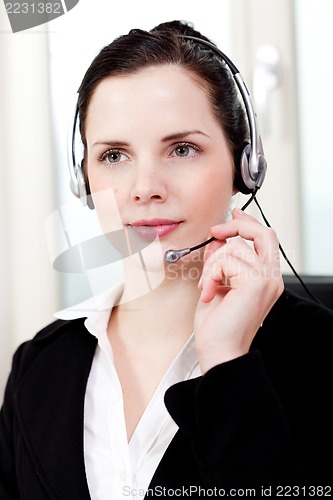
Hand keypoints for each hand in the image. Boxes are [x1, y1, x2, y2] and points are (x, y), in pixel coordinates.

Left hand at [194, 208, 283, 373]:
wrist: (219, 351)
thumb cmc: (218, 326)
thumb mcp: (217, 285)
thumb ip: (220, 262)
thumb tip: (217, 241)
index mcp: (265, 279)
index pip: (265, 239)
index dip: (248, 223)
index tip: (232, 214)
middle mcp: (271, 278)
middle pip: (263, 233)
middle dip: (236, 225)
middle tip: (215, 232)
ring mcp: (266, 280)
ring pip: (234, 247)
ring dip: (212, 265)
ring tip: (207, 286)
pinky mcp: (255, 282)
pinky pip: (227, 259)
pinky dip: (210, 274)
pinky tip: (208, 293)